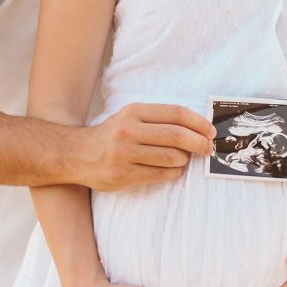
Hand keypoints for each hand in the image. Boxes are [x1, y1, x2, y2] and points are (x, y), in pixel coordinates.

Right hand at [74, 103, 215, 190]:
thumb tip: (197, 129)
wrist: (76, 154)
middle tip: (207, 149)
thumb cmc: (111, 135)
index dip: (199, 123)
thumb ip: (158, 120)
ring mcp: (125, 154)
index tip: (210, 131)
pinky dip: (174, 173)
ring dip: (184, 160)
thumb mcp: (130, 117)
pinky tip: (172, 170)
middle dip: (199, 143)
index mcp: (134, 111)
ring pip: (172, 157)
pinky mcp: (123, 175)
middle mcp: (128, 130)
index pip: (176, 114)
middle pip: (177, 136)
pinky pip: (161, 175)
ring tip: (182, 159)